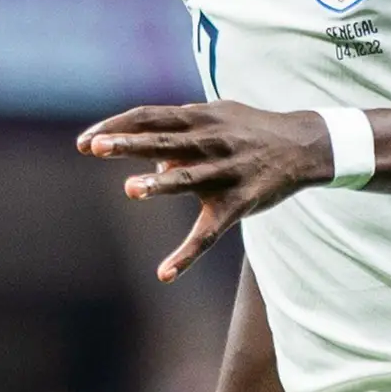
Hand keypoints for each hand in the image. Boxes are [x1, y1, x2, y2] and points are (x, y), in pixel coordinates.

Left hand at [78, 100, 333, 281]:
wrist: (303, 145)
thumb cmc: (250, 130)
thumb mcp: (217, 118)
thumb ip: (180, 135)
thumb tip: (151, 164)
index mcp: (198, 119)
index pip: (149, 117)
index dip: (117, 126)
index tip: (86, 141)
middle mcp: (209, 143)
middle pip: (163, 142)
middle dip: (129, 144)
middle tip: (97, 148)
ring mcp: (225, 174)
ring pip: (187, 181)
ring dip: (159, 185)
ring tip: (130, 190)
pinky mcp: (239, 204)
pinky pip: (209, 234)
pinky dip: (187, 255)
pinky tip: (164, 274)